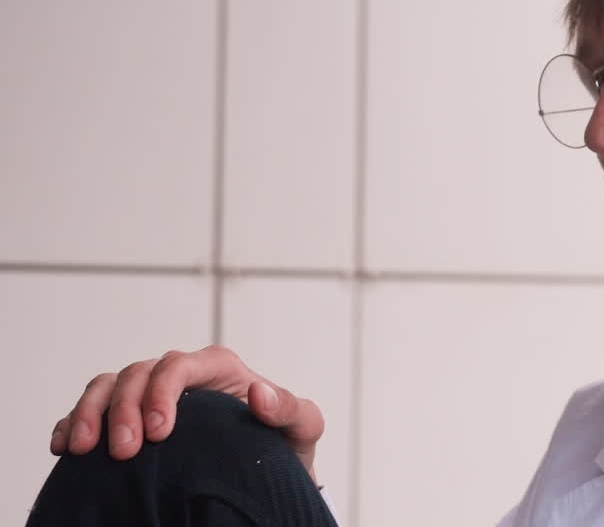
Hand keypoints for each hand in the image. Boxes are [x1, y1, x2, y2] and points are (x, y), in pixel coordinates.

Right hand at [48, 345, 324, 481]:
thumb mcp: (303, 428)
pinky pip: (91, 409)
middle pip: (137, 374)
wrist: (266, 474)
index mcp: (218, 367)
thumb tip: (260, 394)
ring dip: (89, 412)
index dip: (162, 391)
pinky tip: (65, 447)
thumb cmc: (284, 446)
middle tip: (123, 452)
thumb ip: (290, 409)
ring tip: (83, 448)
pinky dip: (73, 422)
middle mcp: (181, 375)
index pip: (179, 364)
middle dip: (123, 409)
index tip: (158, 433)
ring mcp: (151, 395)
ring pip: (108, 385)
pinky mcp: (130, 418)